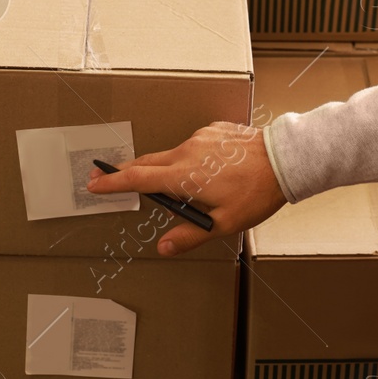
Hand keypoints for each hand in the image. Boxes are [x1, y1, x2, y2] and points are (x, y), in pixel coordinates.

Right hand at [85, 123, 286, 254]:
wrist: (284, 159)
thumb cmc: (256, 192)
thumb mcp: (223, 223)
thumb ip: (189, 236)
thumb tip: (163, 248)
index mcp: (184, 176)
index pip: (137, 180)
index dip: (112, 182)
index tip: (94, 184)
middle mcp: (186, 151)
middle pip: (146, 163)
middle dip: (124, 171)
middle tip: (107, 177)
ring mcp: (200, 138)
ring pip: (171, 155)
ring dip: (167, 169)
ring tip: (183, 188)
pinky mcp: (213, 130)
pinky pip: (193, 146)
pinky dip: (191, 158)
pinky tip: (209, 171)